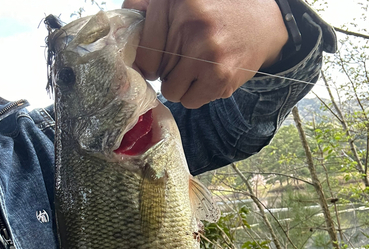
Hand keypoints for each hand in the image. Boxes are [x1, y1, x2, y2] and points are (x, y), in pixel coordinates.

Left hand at [122, 0, 288, 108]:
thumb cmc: (216, 12)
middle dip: (167, 68)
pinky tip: (209, 75)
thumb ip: (145, 8)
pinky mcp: (220, 78)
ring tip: (197, 66)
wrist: (266, 23)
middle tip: (187, 55)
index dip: (146, 60)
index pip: (142, 48)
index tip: (154, 60)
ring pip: (170, 90)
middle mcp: (190, 24)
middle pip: (156, 70)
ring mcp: (207, 54)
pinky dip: (197, 94)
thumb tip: (119, 32)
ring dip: (180, 84)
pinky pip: (190, 101)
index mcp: (175, 0)